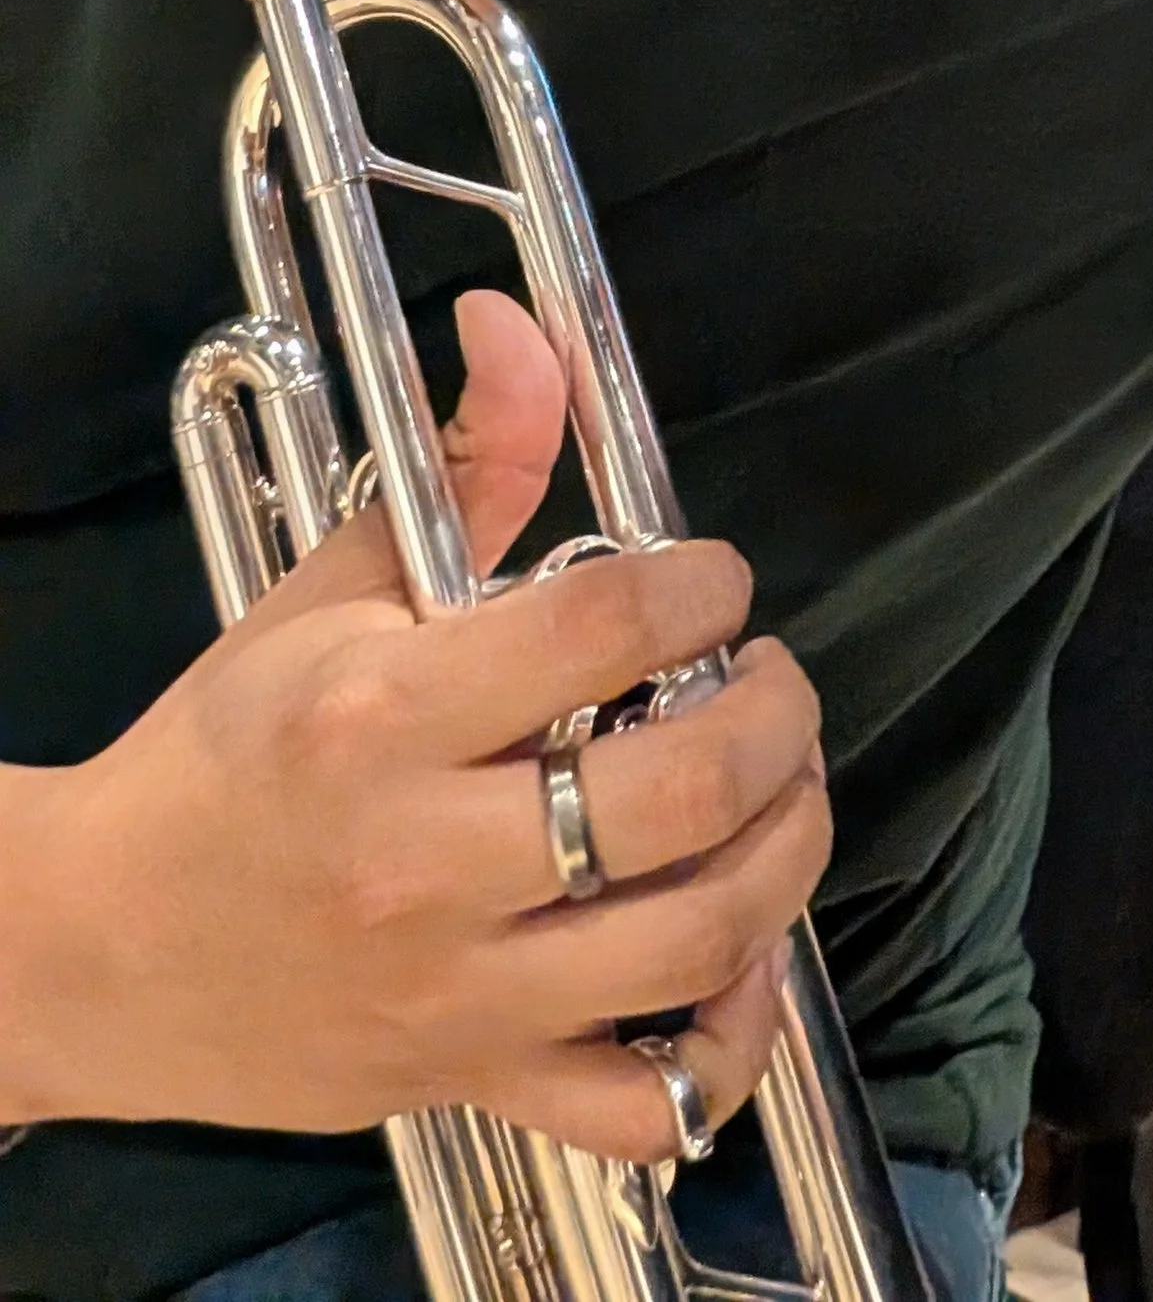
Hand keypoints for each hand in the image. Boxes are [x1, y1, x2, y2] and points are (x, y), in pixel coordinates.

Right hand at [3, 292, 830, 1162]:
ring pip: (697, 937)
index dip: (704, 581)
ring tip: (781, 791)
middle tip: (767, 680)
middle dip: (776, 715)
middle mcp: (430, 859)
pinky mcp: (473, 1082)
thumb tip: (529, 324)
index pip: (609, 628)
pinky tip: (739, 958)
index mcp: (387, 715)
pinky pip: (646, 1104)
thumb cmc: (225, 752)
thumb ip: (464, 457)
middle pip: (683, 791)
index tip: (714, 576)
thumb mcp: (331, 582)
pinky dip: (728, 1040)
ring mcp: (461, 988)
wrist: (90, 949)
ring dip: (787, 851)